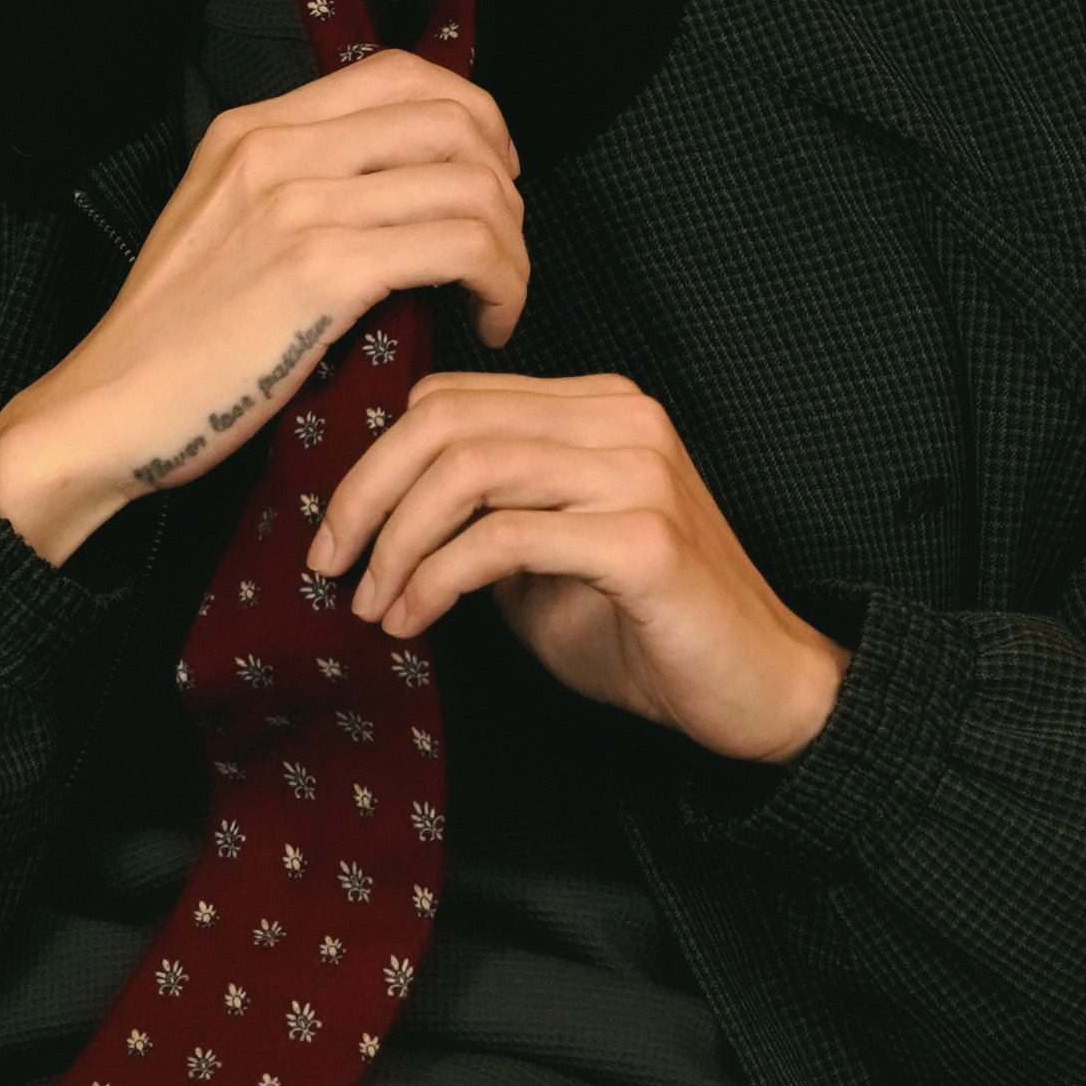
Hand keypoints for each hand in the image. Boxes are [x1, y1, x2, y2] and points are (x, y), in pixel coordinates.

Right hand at [0, 51, 525, 568]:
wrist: (107, 410)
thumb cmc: (168, 347)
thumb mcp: (220, 232)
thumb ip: (294, 195)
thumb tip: (389, 199)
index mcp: (253, 131)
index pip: (399, 75)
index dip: (470, 118)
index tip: (487, 179)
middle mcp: (279, 150)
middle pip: (451, 118)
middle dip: (505, 184)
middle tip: (502, 250)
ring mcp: (301, 204)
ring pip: (472, 184)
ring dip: (512, 246)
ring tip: (498, 298)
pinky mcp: (325, 270)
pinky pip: (462, 246)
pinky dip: (501, 283)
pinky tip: (490, 322)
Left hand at [310, 369, 850, 764]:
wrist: (757, 688)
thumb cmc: (648, 632)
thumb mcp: (542, 564)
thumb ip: (479, 521)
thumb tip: (381, 518)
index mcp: (596, 409)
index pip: (453, 397)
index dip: (375, 459)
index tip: (340, 532)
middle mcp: (620, 419)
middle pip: (446, 419)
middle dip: (366, 494)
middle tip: (329, 564)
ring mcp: (638, 472)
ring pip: (468, 469)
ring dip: (398, 542)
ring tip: (373, 603)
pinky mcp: (644, 539)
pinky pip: (505, 537)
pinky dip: (439, 578)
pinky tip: (416, 620)